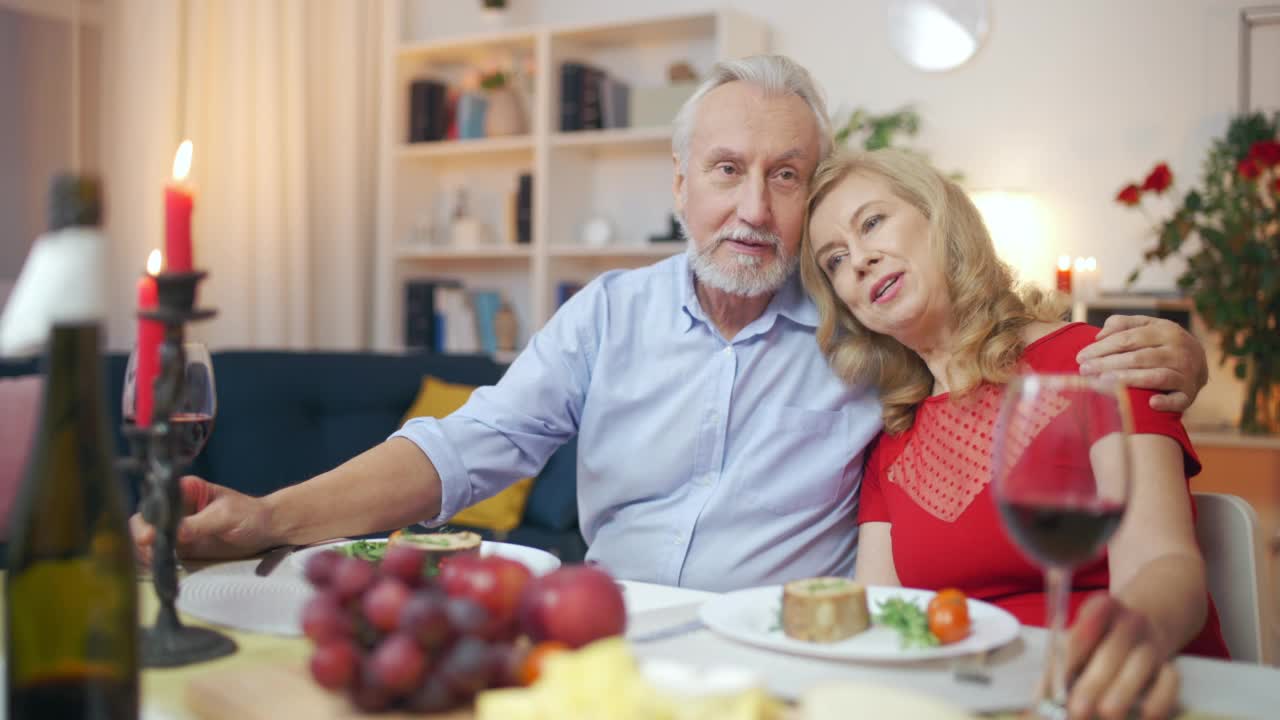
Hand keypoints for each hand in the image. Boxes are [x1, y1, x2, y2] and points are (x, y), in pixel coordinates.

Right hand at [130, 475, 277, 563]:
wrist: (268, 529)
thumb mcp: (224, 517)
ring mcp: (177, 529)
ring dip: (148, 553)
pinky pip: (162, 555)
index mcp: (184, 491)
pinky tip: (162, 566)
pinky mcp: (183, 548)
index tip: (149, 536)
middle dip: (142, 538)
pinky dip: (158, 562)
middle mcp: (176, 509)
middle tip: (151, 552)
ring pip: (149, 541)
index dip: (147, 519)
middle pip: (145, 522)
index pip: (154, 502)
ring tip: (158, 561)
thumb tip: (175, 534)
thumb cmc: (250, 514)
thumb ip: (198, 525)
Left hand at [1061, 594, 1179, 719]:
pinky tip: (1142, 717)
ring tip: (1105, 715)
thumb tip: (1040, 700)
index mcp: (1100, 608)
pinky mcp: (1172, 665)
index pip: (1080, 635)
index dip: (1065, 664)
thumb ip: (1059, 665)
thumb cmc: (1100, 639)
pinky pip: (1170, 685)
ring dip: (1120, 696)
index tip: (1053, 689)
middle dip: (1091, 686)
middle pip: (1110, 652)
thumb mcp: (1078, 640)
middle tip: (1076, 712)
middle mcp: (1129, 622)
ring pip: (1140, 667)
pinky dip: (1157, 704)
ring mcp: (1153, 643)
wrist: (1147, 622)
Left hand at [1076, 315, 1207, 411]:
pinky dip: (1166, 402)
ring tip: (1101, 384)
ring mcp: (1186, 373)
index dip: (1102, 348)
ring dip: (1127, 381)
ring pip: (1154, 377)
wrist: (1199, 360)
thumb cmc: (1162, 343)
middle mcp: (1178, 351)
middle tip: (1084, 371)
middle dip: (1107, 364)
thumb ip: (1123, 324)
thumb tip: (1100, 335)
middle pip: (1138, 358)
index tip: (1081, 357)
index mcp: (1165, 331)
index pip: (1128, 339)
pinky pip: (1179, 400)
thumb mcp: (1148, 326)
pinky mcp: (1189, 393)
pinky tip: (1150, 403)